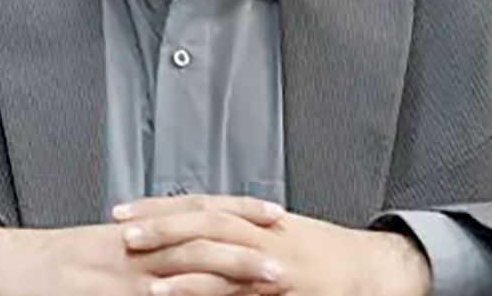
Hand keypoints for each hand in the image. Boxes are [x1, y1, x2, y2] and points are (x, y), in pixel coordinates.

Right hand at [0, 198, 284, 295]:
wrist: (8, 269)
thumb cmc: (56, 261)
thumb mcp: (107, 245)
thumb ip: (146, 244)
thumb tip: (183, 252)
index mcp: (138, 230)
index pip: (197, 210)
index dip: (237, 210)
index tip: (274, 213)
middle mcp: (137, 248)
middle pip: (203, 236)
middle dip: (249, 245)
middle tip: (288, 254)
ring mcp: (126, 277)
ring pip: (190, 269)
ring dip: (235, 275)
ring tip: (271, 281)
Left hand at [116, 195, 431, 295]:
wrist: (368, 268)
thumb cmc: (318, 253)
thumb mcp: (272, 232)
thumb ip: (234, 230)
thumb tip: (188, 232)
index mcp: (252, 217)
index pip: (196, 204)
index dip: (158, 207)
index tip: (123, 211)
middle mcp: (259, 232)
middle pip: (201, 221)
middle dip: (160, 225)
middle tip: (122, 231)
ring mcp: (271, 262)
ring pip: (219, 256)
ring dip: (179, 266)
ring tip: (143, 276)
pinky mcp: (280, 290)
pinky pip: (241, 292)